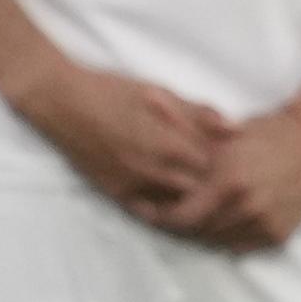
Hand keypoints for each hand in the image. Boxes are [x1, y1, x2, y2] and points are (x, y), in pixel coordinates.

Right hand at [11, 62, 232, 222]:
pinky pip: (147, 210)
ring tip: (198, 185)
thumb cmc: (114, 91)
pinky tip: (171, 196)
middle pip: (198, 189)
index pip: (214, 166)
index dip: (225, 161)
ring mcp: (132, 184)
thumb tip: (237, 130)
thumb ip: (201, 113)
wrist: (63, 102)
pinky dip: (162, 206)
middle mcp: (152, 170)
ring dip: (189, 196)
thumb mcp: (162, 93)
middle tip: (220, 174)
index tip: (230, 154)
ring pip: (175, 203)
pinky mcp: (114, 192)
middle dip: (211, 182)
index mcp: (169, 144)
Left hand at [152, 109, 300, 252]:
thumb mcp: (219, 129)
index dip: (162, 216)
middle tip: (177, 208)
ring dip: (205, 229)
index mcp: (228, 181)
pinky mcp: (278, 233)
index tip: (154, 208)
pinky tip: (229, 215)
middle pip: (196, 231)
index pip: (180, 218)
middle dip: (182, 222)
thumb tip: (147, 96)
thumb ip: (180, 121)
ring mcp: (265, 222)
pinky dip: (229, 235)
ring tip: (205, 209)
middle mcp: (247, 206)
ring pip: (217, 240)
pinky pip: (240, 246)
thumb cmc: (261, 134)